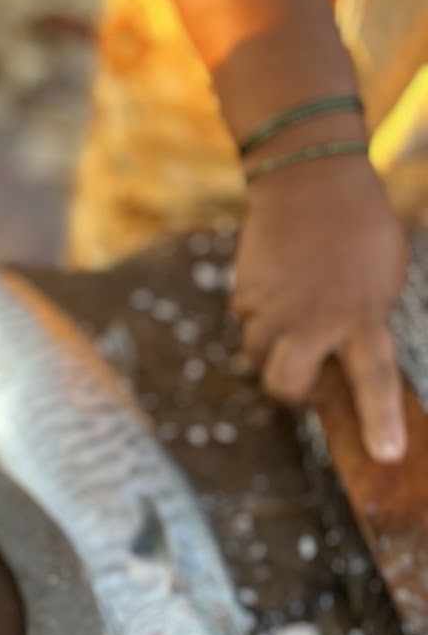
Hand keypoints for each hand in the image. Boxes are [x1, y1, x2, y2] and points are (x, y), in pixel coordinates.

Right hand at [232, 152, 408, 461]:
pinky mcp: (247, 295)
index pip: (374, 380)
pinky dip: (260, 315)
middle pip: (286, 386)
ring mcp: (275, 310)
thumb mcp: (382, 279)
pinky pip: (247, 323)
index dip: (379, 421)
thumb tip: (342, 360)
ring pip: (259, 356)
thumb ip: (365, 322)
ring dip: (272, 348)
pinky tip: (279, 286)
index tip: (387, 455)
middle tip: (303, 374)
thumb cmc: (359, 228)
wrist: (309, 179)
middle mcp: (315, 321)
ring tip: (292, 315)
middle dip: (291, 389)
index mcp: (362, 316)